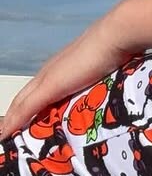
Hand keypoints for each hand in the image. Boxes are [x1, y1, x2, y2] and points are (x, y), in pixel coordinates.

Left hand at [0, 15, 134, 139]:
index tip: (21, 125)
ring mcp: (47, 78)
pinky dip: (14, 122)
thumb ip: (100, 81)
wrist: (116, 36)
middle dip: (14, 117)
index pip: (35, 93)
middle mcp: (49, 72)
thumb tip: (108, 90)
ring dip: (13, 121)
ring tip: (6, 138)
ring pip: (20, 104)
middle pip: (22, 99)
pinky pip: (25, 108)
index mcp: (60, 70)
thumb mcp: (105, 71)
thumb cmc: (115, 51)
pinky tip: (6, 135)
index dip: (26, 109)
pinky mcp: (50, 85)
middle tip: (8, 136)